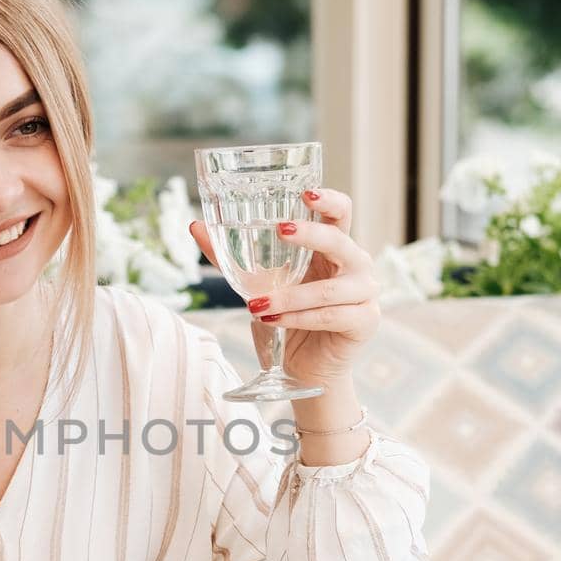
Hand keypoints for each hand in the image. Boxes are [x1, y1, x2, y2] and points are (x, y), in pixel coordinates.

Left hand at [190, 188, 379, 382]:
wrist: (305, 367)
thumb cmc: (287, 319)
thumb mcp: (256, 283)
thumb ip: (229, 257)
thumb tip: (194, 226)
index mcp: (334, 249)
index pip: (341, 213)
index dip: (329, 200)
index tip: (306, 193)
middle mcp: (355, 265)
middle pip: (340, 241)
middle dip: (310, 234)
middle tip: (280, 230)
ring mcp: (365, 293)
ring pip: (329, 288)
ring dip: (290, 296)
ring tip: (256, 305)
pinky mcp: (365, 322)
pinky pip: (330, 316)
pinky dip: (299, 318)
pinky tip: (274, 321)